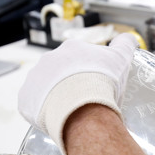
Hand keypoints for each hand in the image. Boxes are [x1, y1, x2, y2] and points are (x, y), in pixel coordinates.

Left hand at [18, 33, 137, 148]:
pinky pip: (34, 105)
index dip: (90, 70)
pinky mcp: (26, 99)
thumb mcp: (121, 58)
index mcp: (71, 48)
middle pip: (62, 72)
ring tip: (72, 110)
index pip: (81, 57)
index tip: (97, 82)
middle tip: (86, 97)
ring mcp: (34, 79)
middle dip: (72, 82)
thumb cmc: (102, 82)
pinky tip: (57, 117)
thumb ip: (125, 44)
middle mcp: (49, 59)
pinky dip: (44, 110)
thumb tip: (128, 38)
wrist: (82, 108)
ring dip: (56, 95)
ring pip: (46, 87)